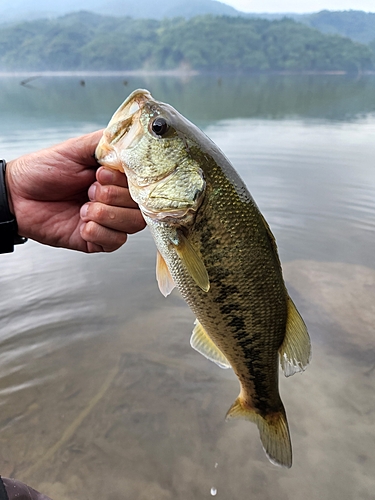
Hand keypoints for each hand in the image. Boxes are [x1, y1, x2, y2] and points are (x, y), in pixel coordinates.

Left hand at [5, 130, 145, 252]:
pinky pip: (115, 241)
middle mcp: (116, 200)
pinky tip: (81, 222)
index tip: (103, 174)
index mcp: (116, 178)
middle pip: (140, 207)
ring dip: (106, 215)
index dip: (126, 182)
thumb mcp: (76, 148)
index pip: (143, 184)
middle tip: (89, 189)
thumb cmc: (43, 170)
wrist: (17, 195)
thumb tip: (131, 138)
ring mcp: (109, 221)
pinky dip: (97, 231)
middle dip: (113, 198)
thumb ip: (106, 142)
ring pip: (132, 225)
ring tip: (84, 207)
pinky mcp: (98, 240)